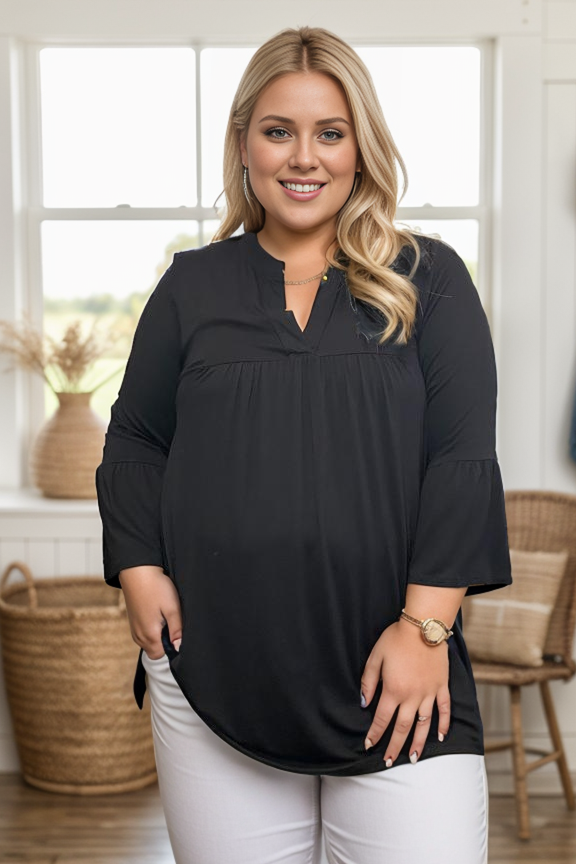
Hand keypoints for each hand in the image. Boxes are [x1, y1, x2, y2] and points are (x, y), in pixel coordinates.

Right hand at [118, 565, 182, 658]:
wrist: (137, 571)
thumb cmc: (156, 587)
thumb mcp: (172, 608)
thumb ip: (176, 631)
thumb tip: (179, 648)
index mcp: (149, 635)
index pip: (163, 655)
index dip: (173, 646)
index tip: (177, 631)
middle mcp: (139, 636)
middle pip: (156, 651)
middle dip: (166, 641)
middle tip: (171, 620)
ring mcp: (134, 629)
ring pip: (150, 643)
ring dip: (159, 635)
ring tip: (164, 614)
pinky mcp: (133, 622)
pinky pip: (144, 634)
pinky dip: (152, 629)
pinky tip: (157, 613)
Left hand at [360, 618, 449, 764]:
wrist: (423, 625)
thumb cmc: (396, 639)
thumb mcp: (375, 657)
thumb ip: (368, 682)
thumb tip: (364, 703)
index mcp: (394, 690)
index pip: (382, 719)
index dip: (375, 734)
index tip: (369, 745)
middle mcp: (412, 696)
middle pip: (402, 728)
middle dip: (394, 746)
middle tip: (389, 761)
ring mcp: (429, 693)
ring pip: (424, 724)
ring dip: (418, 743)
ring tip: (413, 758)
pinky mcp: (442, 686)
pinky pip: (444, 710)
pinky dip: (444, 724)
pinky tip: (440, 737)